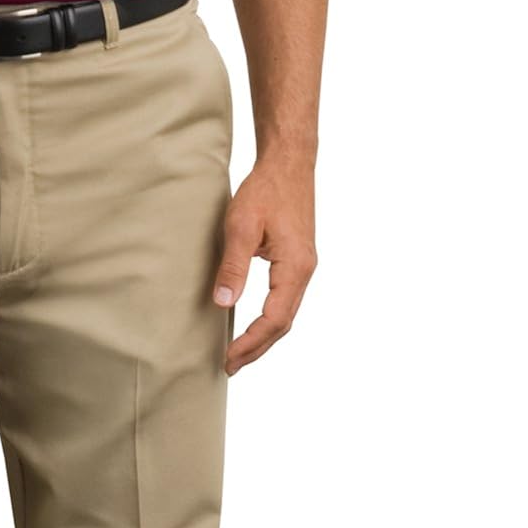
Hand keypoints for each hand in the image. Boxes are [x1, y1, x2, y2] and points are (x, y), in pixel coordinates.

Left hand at [211, 158, 316, 374]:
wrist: (288, 162)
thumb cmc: (266, 189)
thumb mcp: (242, 225)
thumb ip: (234, 266)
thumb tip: (222, 304)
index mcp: (295, 268)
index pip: (274, 320)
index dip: (251, 343)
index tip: (228, 359)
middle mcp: (305, 272)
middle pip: (283, 324)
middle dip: (257, 348)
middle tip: (230, 365)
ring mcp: (303, 266)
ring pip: (286, 313)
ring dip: (264, 336)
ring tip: (239, 352)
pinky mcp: (297, 259)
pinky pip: (286, 298)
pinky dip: (269, 317)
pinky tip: (252, 321)